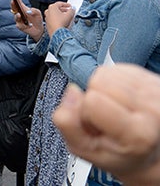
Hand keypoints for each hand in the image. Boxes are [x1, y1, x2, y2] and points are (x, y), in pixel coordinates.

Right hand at [14, 4, 44, 40]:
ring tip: (19, 14)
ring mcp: (19, 20)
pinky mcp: (20, 26)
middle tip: (13, 1)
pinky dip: (24, 25)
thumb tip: (28, 12)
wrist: (39, 29)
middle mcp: (19, 13)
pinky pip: (20, 25)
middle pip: (14, 8)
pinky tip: (29, 25)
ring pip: (15, 17)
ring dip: (17, 16)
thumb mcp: (38, 13)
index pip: (18, 1)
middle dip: (13, 4)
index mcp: (23, 8)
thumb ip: (34, 10)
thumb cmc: (37, 19)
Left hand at [45, 2, 74, 36]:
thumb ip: (72, 10)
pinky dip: (58, 19)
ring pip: (55, 14)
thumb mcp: (69, 15)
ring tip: (67, 16)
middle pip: (56, 8)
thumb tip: (73, 9)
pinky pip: (53, 19)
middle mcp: (48, 12)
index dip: (66, 4)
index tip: (70, 6)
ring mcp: (47, 18)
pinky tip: (63, 22)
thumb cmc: (61, 23)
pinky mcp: (48, 23)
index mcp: (52, 7)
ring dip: (61, 14)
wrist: (57, 33)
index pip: (59, 3)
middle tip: (69, 11)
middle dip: (64, 9)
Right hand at [53, 64, 159, 184]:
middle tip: (105, 117)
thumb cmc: (119, 152)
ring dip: (103, 89)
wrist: (148, 150)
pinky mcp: (152, 78)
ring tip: (113, 109)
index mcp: (137, 134)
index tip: (96, 125)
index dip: (85, 112)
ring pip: (106, 73)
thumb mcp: (85, 150)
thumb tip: (72, 91)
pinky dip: (113, 82)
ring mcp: (155, 92)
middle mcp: (152, 111)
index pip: (92, 101)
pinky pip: (116, 68)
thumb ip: (68, 124)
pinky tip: (119, 99)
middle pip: (99, 82)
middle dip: (94, 97)